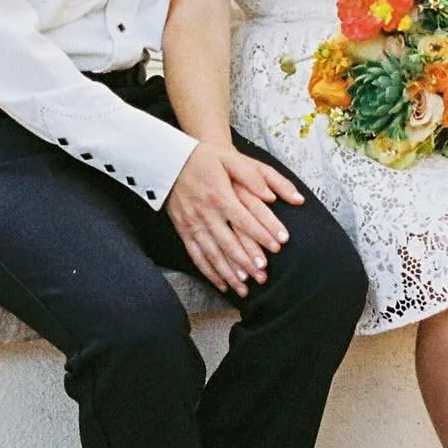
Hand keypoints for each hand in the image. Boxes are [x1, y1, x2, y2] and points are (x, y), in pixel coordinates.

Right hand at [165, 142, 305, 297]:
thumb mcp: (230, 159)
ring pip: (213, 255)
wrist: (169, 160)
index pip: (245, 219)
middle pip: (229, 243)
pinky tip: (221, 284)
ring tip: (246, 288)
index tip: (278, 246)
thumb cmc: (204, 158)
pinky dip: (209, 273)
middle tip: (264, 276)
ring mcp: (192, 224)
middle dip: (248, 262)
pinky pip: (196, 256)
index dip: (263, 234)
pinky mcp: (183, 230)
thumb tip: (271, 196)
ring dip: (229, 274)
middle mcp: (206, 213)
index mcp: (220, 195)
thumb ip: (252, 175)